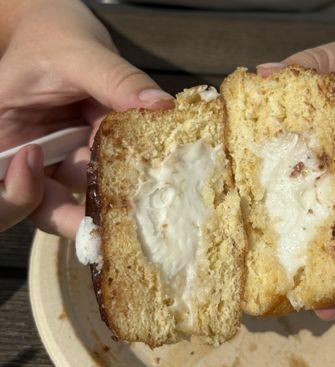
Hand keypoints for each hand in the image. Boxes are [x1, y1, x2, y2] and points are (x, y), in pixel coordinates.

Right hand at [0, 0, 173, 237]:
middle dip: (89, 206)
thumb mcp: (79, 56)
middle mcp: (34, 158)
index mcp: (6, 140)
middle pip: (51, 204)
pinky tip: (158, 164)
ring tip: (154, 184)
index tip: (62, 173)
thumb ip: (116, 81)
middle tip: (128, 210)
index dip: (26, 197)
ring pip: (90, 189)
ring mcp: (66, 157)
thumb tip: (160, 105)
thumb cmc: (55, 39)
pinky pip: (113, 168)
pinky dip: (134, 166)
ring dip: (121, 186)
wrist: (65, 30)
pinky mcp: (93, 152)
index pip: (9, 191)